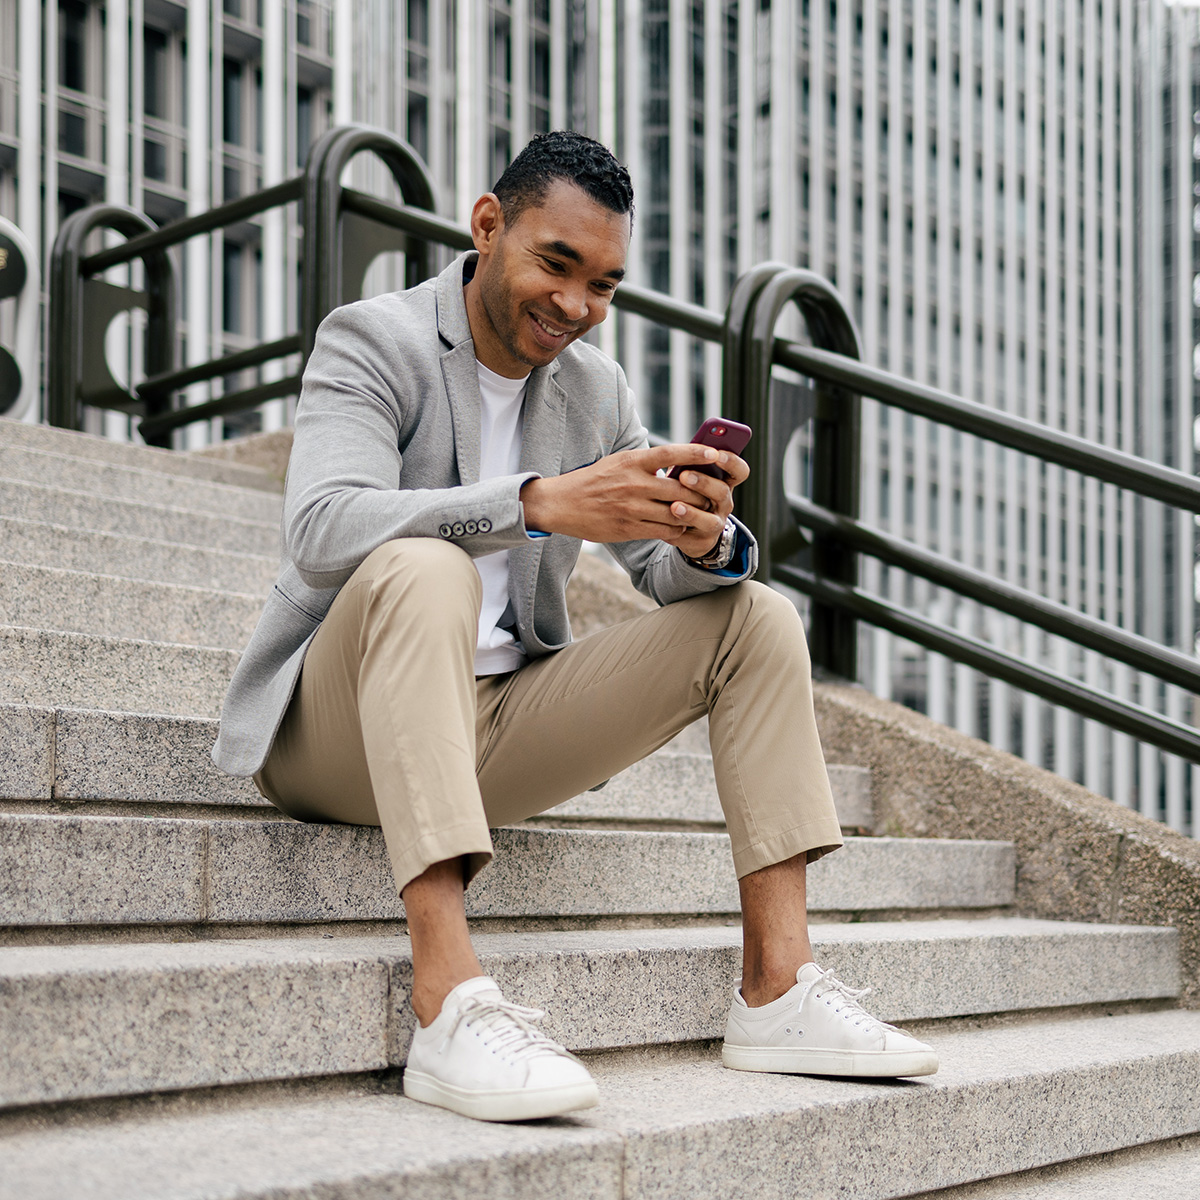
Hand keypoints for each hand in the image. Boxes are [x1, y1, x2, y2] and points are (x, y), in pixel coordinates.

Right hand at [519, 443, 748, 558]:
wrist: (562, 504)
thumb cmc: (593, 481)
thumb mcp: (618, 462)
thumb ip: (645, 462)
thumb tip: (675, 461)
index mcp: (632, 462)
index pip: (669, 453)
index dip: (694, 453)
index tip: (714, 454)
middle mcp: (634, 483)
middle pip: (680, 488)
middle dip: (700, 493)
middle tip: (713, 495)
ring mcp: (632, 508)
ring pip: (675, 512)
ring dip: (691, 514)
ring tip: (700, 513)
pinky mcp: (628, 528)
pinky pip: (664, 530)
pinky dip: (676, 529)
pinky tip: (679, 526)